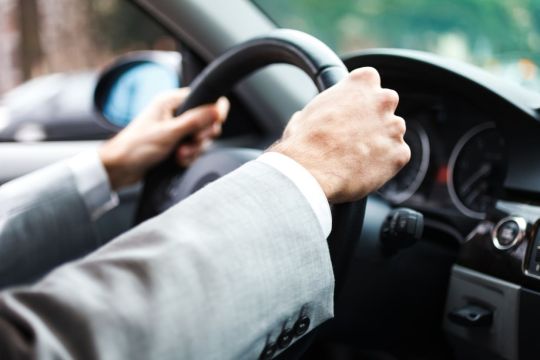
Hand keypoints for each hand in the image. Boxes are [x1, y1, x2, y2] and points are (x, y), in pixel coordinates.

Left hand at [99, 88, 229, 189]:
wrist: (119, 169)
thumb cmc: (136, 147)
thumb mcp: (169, 133)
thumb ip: (195, 121)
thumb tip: (217, 109)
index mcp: (171, 101)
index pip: (205, 98)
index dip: (214, 112)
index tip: (212, 126)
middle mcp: (175, 112)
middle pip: (206, 121)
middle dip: (201, 137)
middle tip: (190, 144)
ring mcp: (175, 129)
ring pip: (200, 138)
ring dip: (193, 150)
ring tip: (179, 156)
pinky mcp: (175, 143)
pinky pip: (193, 149)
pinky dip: (188, 157)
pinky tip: (177, 161)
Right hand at [270, 67, 409, 203]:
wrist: (310, 171)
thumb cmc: (304, 142)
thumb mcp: (308, 112)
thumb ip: (324, 108)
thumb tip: (314, 117)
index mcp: (361, 81)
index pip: (370, 80)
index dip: (360, 97)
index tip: (352, 108)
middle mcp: (383, 99)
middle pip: (386, 105)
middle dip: (375, 118)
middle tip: (355, 134)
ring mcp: (394, 127)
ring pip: (393, 132)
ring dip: (380, 142)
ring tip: (356, 157)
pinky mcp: (400, 153)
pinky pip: (397, 157)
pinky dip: (385, 164)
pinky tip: (364, 169)